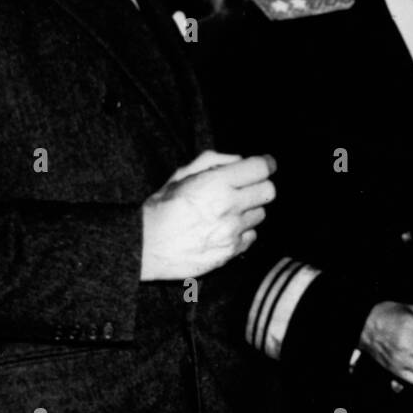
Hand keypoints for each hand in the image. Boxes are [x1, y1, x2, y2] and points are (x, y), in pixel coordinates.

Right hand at [140, 151, 275, 280]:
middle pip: (268, 191)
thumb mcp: (181, 175)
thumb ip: (213, 161)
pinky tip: (224, 229)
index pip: (260, 168)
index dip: (266, 164)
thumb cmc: (161, 208)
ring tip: (227, 212)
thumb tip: (240, 160)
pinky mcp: (230, 252)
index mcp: (216, 183)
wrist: (144, 246)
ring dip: (249, 211)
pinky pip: (251, 237)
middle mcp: (228, 206)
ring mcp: (231, 231)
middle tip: (246, 188)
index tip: (265, 165)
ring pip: (260, 214)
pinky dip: (242, 232)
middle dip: (259, 186)